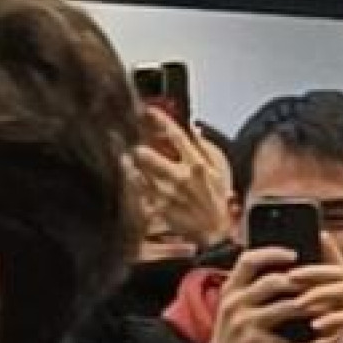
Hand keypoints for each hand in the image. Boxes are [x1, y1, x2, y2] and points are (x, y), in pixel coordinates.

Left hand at [131, 110, 232, 260]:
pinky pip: (138, 196)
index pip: (176, 135)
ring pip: (139, 176)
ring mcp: (168, 195)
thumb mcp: (220, 169)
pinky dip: (130, 187)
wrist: (217, 231)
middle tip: (126, 141)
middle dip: (136, 148)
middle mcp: (181, 177)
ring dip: (127, 166)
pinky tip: (124, 179)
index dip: (159, 120)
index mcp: (197, 164)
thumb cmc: (218, 200)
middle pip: (151, 156)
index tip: (147, 111)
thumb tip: (193, 127)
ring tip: (121, 158)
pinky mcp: (160, 209)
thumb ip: (205, 146)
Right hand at [204, 245, 313, 342]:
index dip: (272, 253)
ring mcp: (243, 324)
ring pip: (285, 308)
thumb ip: (250, 290)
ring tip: (326, 309)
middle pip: (273, 281)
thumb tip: (284, 272)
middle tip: (321, 284)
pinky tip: (315, 342)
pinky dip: (302, 342)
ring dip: (309, 308)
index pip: (248, 260)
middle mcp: (234, 303)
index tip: (294, 253)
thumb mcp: (234, 309)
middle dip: (301, 282)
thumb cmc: (233, 337)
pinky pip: (286, 340)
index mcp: (230, 290)